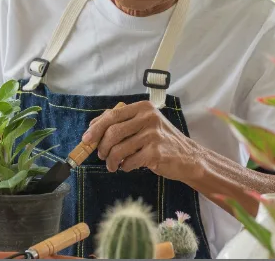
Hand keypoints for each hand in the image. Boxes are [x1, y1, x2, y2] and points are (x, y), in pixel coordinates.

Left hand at [81, 101, 202, 180]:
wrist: (188, 157)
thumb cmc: (162, 140)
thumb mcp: (145, 124)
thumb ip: (122, 122)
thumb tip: (93, 127)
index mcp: (143, 108)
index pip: (112, 115)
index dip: (96, 128)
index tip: (86, 139)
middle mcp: (148, 118)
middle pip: (112, 132)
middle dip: (102, 147)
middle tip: (101, 155)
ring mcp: (153, 135)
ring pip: (118, 149)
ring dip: (111, 161)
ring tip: (113, 165)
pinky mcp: (156, 152)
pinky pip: (129, 161)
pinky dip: (124, 166)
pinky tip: (128, 166)